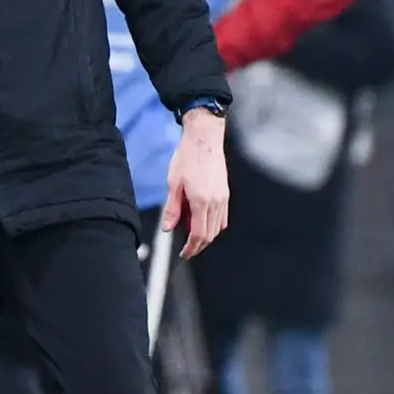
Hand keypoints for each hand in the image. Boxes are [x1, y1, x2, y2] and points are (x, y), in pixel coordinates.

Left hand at [160, 109, 228, 257]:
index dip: (191, 248)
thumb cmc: (187, 158)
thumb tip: (167, 228)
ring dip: (206, 235)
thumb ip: (171, 208)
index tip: (184, 254)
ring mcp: (223, 198)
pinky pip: (222, 217)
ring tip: (191, 234)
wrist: (204, 140)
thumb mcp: (173, 183)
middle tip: (186, 248)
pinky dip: (213, 224)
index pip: (199, 235)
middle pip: (211, 234)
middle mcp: (216, 202)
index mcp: (201, 201)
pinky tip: (201, 220)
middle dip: (199, 245)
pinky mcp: (226, 193)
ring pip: (218, 227)